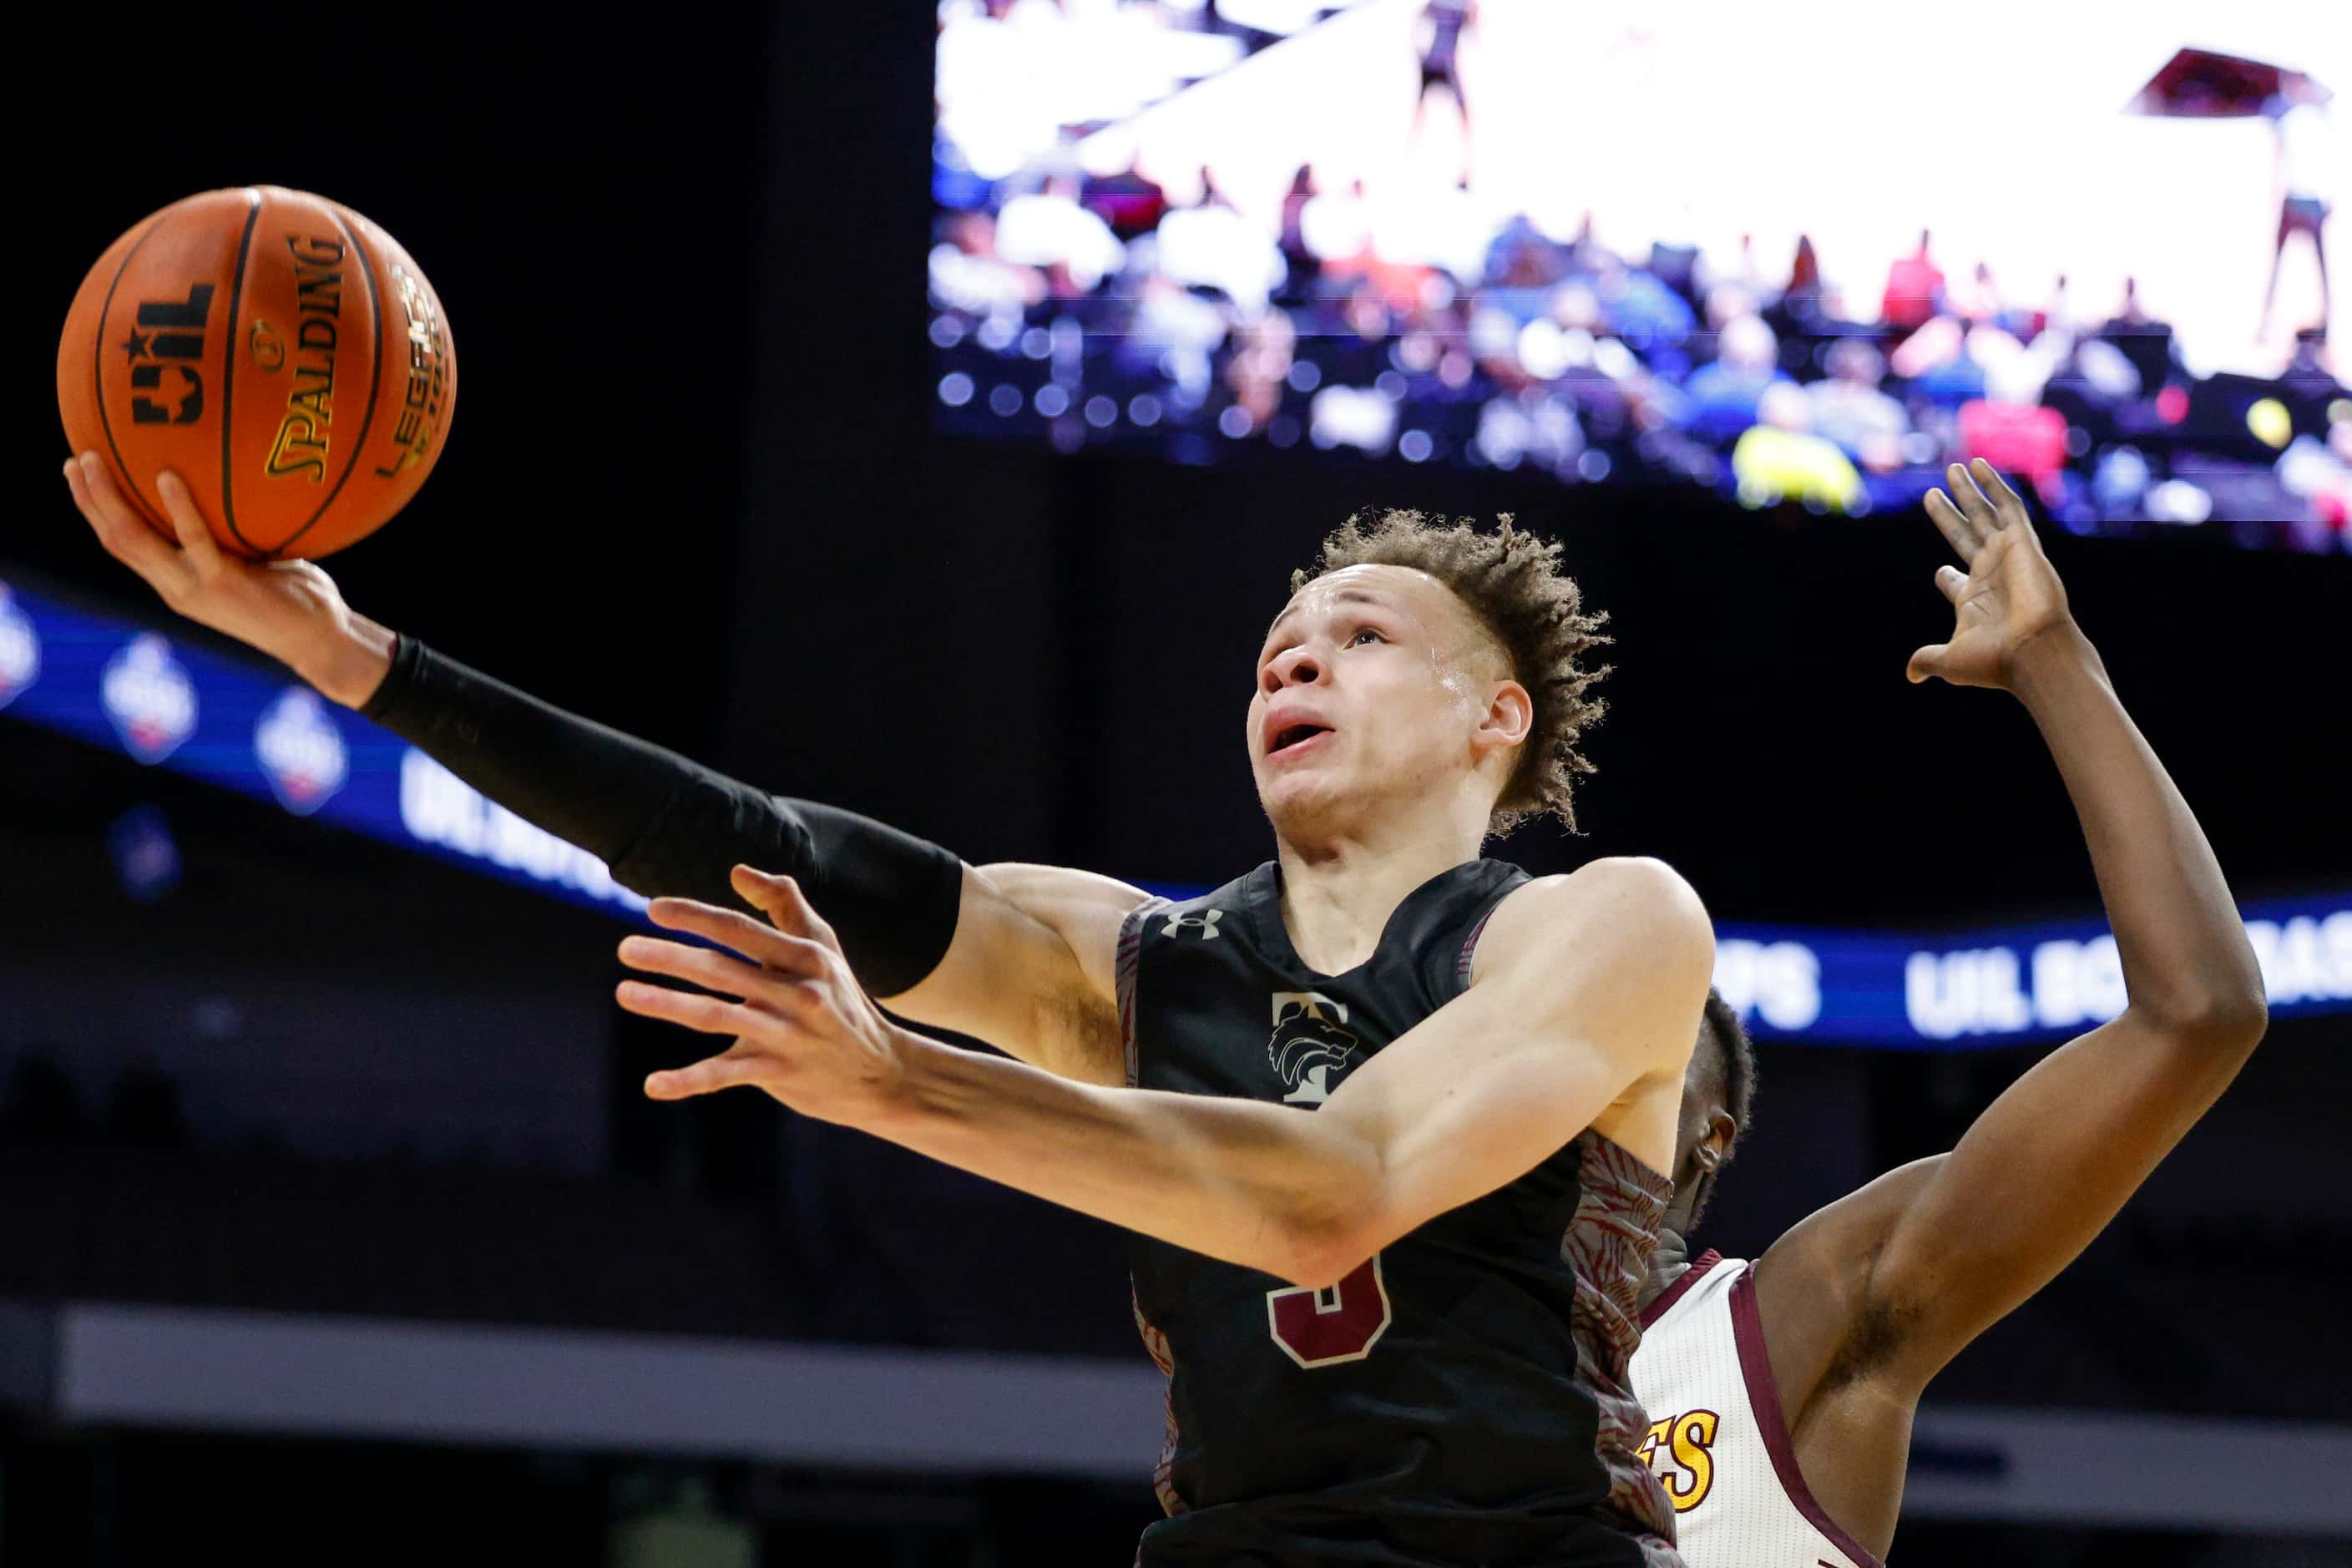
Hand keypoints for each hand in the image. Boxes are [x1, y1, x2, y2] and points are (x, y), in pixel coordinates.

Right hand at [61, 452, 391, 706]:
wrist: (321, 641)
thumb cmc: (296, 597)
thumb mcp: (257, 558)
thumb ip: (236, 531)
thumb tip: (238, 480)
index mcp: (176, 582)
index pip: (122, 546)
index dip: (96, 511)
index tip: (79, 474)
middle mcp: (176, 587)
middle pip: (114, 540)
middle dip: (89, 499)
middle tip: (75, 459)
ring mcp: (195, 588)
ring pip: (134, 540)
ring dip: (109, 499)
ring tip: (95, 460)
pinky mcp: (222, 584)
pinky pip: (194, 540)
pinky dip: (178, 507)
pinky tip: (166, 476)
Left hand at [616, 866, 909, 1124]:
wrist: (882, 1072)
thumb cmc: (843, 1001)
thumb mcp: (825, 948)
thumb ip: (785, 904)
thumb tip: (737, 871)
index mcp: (805, 958)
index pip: (741, 930)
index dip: (696, 917)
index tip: (654, 909)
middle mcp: (797, 994)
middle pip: (722, 970)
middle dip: (670, 957)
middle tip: (625, 948)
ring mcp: (787, 1035)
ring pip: (716, 1016)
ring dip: (666, 1004)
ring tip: (625, 993)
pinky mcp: (778, 1074)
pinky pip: (726, 1075)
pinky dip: (688, 1081)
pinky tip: (653, 1085)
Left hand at [1909, 459, 2076, 691]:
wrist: (2032, 651)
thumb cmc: (1994, 660)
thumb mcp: (1949, 660)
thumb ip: (1927, 660)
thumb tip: (1910, 674)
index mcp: (1973, 602)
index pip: (1956, 581)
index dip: (1946, 576)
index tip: (1942, 571)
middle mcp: (1991, 575)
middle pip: (1966, 536)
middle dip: (1950, 515)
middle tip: (1931, 493)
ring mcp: (2007, 556)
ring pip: (1985, 514)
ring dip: (1969, 491)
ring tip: (1953, 467)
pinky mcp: (2023, 543)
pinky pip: (2008, 506)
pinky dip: (1994, 484)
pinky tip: (1978, 465)